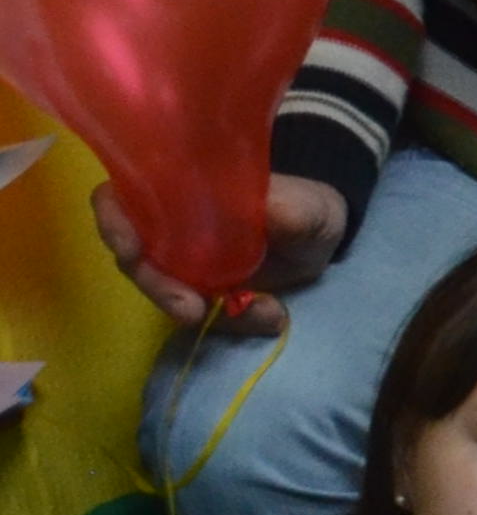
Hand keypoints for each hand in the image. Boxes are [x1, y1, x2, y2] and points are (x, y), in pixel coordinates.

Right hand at [95, 175, 342, 326]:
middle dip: (158, 288)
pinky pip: (208, 316)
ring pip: (168, 294)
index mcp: (177, 191)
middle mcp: (169, 230)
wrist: (326, 237)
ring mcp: (186, 266)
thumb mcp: (306, 204)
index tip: (131, 251)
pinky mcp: (208, 295)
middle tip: (192, 310)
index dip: (113, 223)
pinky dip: (236, 322)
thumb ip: (289, 210)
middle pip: (135, 260)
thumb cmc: (305, 205)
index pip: (119, 199)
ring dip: (205, 313)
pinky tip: (274, 314)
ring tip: (261, 311)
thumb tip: (271, 212)